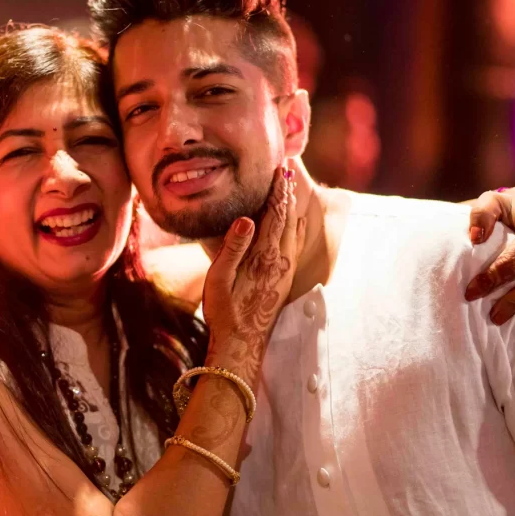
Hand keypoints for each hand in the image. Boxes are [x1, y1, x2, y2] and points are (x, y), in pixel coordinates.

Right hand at [203, 167, 303, 381]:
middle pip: (287, 220)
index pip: (274, 216)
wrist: (241, 346)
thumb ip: (233, 248)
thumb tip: (247, 219)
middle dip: (286, 194)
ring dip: (290, 208)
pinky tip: (295, 223)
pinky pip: (294, 245)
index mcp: (264, 257)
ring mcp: (284, 272)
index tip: (278, 170)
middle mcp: (280, 262)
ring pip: (293, 231)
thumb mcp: (219, 279)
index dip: (277, 192)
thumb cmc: (224, 312)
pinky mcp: (283, 280)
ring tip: (288, 189)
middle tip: (285, 171)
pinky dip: (295, 227)